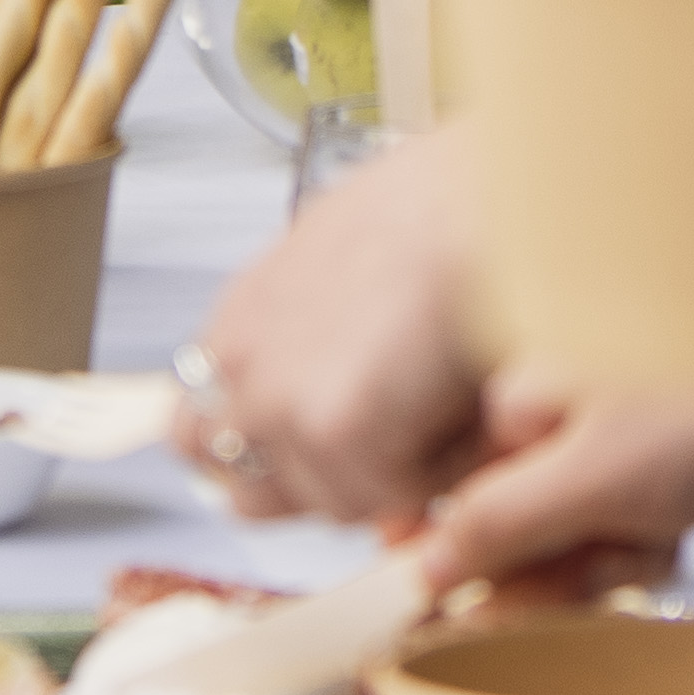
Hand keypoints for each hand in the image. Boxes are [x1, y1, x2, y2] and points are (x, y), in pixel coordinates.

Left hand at [181, 147, 491, 524]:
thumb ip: (325, 326)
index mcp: (243, 317)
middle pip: (249, 493)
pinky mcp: (334, 430)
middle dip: (328, 490)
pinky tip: (475, 395)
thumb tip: (349, 376)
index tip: (326, 462)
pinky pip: (398, 495)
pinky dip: (450, 464)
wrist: (496, 191)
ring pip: (340, 503)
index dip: (266, 463)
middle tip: (403, 453)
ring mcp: (278, 399)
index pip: (198, 433)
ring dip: (404, 475)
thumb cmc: (457, 201)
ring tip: (456, 397)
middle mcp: (242, 361)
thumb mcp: (356, 251)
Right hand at [400, 381, 693, 603]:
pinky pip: (622, 532)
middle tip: (568, 585)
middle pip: (512, 523)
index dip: (463, 560)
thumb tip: (423, 563)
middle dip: (541, 568)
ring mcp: (610, 440)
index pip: (458, 494)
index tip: (460, 611)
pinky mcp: (660, 467)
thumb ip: (498, 523)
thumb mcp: (589, 480)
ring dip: (597, 564)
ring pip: (570, 537)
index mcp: (518, 393)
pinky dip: (641, 551)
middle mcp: (557, 410)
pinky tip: (665, 542)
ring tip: (636, 548)